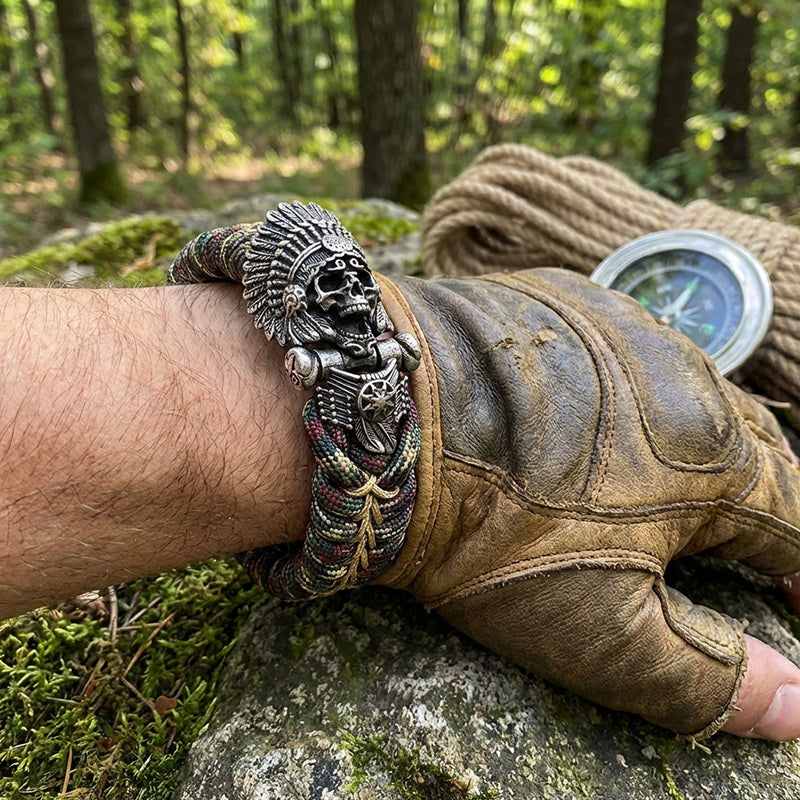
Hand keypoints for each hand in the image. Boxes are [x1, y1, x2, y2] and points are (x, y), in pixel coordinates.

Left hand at [374, 267, 799, 739]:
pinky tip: (590, 411)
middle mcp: (686, 375)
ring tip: (665, 474)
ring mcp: (621, 326)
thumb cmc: (491, 536)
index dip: (799, 568)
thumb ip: (705, 674)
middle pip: (755, 448)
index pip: (797, 521)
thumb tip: (798, 707)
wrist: (384, 428)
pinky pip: (623, 345)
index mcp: (714, 462)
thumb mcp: (599, 631)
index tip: (789, 597)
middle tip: (732, 541)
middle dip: (757, 501)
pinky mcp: (561, 299)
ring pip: (689, 389)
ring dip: (691, 436)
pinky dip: (627, 386)